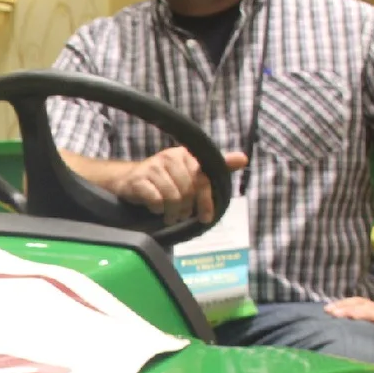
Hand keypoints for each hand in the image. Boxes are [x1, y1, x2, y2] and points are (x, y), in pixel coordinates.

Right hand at [109, 147, 249, 224]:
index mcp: (186, 154)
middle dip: (187, 209)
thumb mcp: (192, 172)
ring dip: (173, 213)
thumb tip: (244, 158)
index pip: (203, 177)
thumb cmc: (166, 179)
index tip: (206, 218)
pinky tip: (156, 210)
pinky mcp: (138, 179)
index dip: (206, 200)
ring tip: (170, 217)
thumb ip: (217, 167)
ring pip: (173, 197)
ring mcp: (153, 167)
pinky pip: (156, 200)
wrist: (129, 180)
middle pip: (188, 190)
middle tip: (182, 217)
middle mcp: (170, 157)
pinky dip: (157, 210)